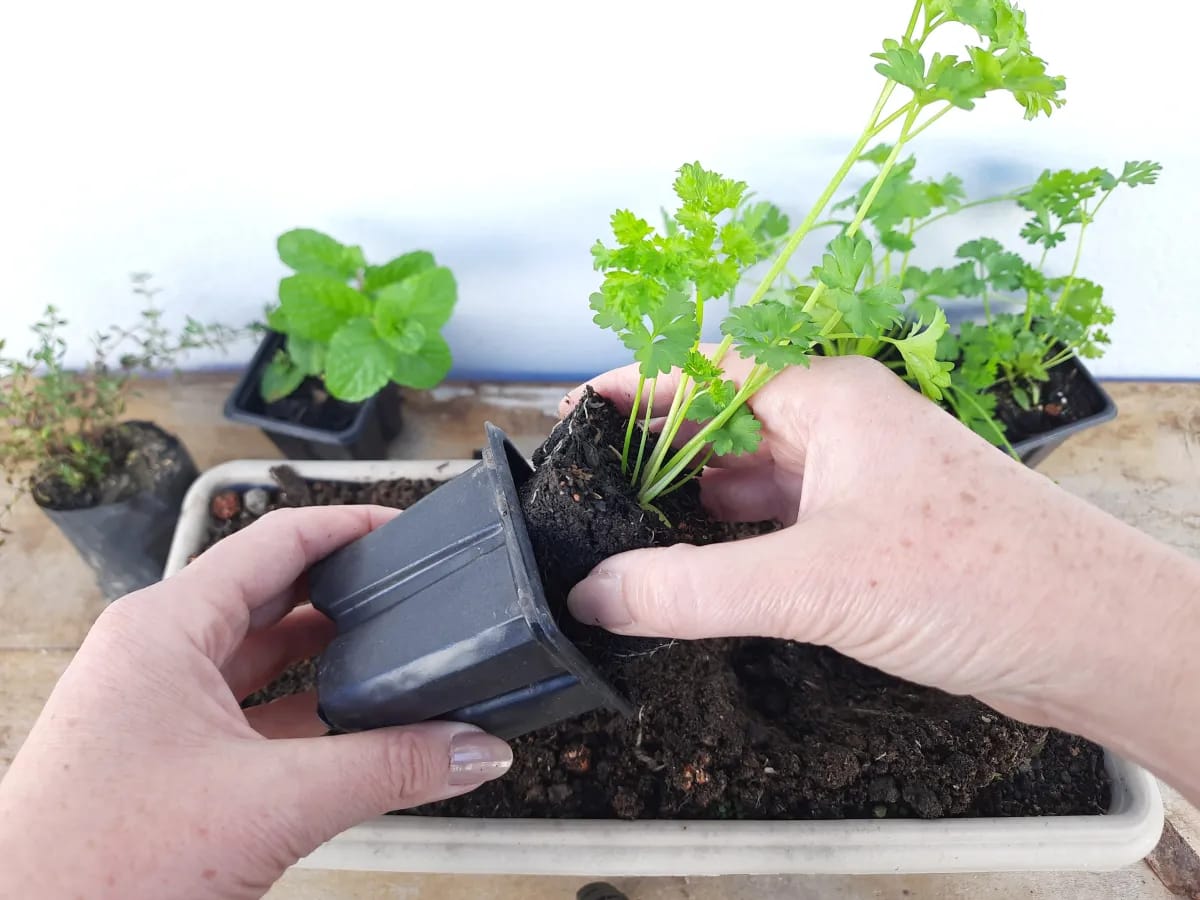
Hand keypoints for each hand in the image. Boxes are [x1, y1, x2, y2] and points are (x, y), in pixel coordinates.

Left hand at [0, 506, 511, 899]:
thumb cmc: (98, 869)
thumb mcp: (273, 803)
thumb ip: (388, 769)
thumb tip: (473, 747)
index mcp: (166, 627)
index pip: (275, 541)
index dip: (348, 525)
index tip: (405, 526)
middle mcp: (157, 653)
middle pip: (271, 594)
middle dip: (344, 592)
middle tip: (412, 590)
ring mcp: (157, 706)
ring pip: (261, 658)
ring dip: (326, 658)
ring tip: (396, 657)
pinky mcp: (165, 756)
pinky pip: (251, 712)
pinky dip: (304, 713)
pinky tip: (352, 730)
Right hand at [563, 352, 1199, 799]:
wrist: (1091, 638)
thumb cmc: (980, 577)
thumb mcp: (812, 580)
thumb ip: (690, 589)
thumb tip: (596, 593)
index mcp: (832, 399)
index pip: (710, 371)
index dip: (640, 386)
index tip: (579, 410)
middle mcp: (847, 429)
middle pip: (730, 422)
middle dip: (662, 453)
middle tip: (593, 489)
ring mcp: (865, 483)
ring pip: (760, 477)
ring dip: (700, 504)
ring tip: (631, 532)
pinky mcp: (878, 537)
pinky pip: (787, 524)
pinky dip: (740, 544)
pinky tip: (706, 573)